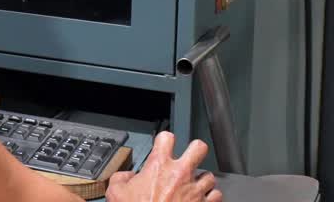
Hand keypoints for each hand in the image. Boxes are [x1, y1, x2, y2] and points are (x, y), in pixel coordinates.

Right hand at [106, 132, 220, 201]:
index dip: (165, 140)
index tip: (164, 145)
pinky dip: (210, 197)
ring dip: (201, 180)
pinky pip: (216, 195)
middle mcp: (180, 174)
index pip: (167, 138)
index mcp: (159, 165)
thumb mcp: (116, 192)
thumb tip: (127, 177)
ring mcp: (195, 189)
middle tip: (189, 156)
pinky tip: (202, 199)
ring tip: (193, 185)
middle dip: (195, 150)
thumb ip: (121, 178)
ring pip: (209, 175)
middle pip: (198, 148)